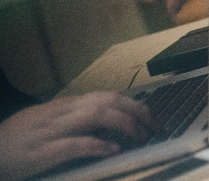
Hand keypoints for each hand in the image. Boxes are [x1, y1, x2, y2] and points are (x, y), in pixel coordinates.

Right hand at [0, 92, 152, 180]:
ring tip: (141, 135)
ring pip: (94, 115)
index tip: (149, 114)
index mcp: (61, 107)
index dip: (132, 103)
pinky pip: (73, 144)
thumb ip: (72, 119)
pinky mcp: (40, 153)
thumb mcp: (44, 122)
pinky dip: (97, 145)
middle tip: (154, 125)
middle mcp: (57, 114)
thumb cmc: (14, 140)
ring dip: (124, 124)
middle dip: (136, 111)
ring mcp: (48, 132)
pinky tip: (113, 149)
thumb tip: (105, 120)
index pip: (104, 96)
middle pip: (105, 101)